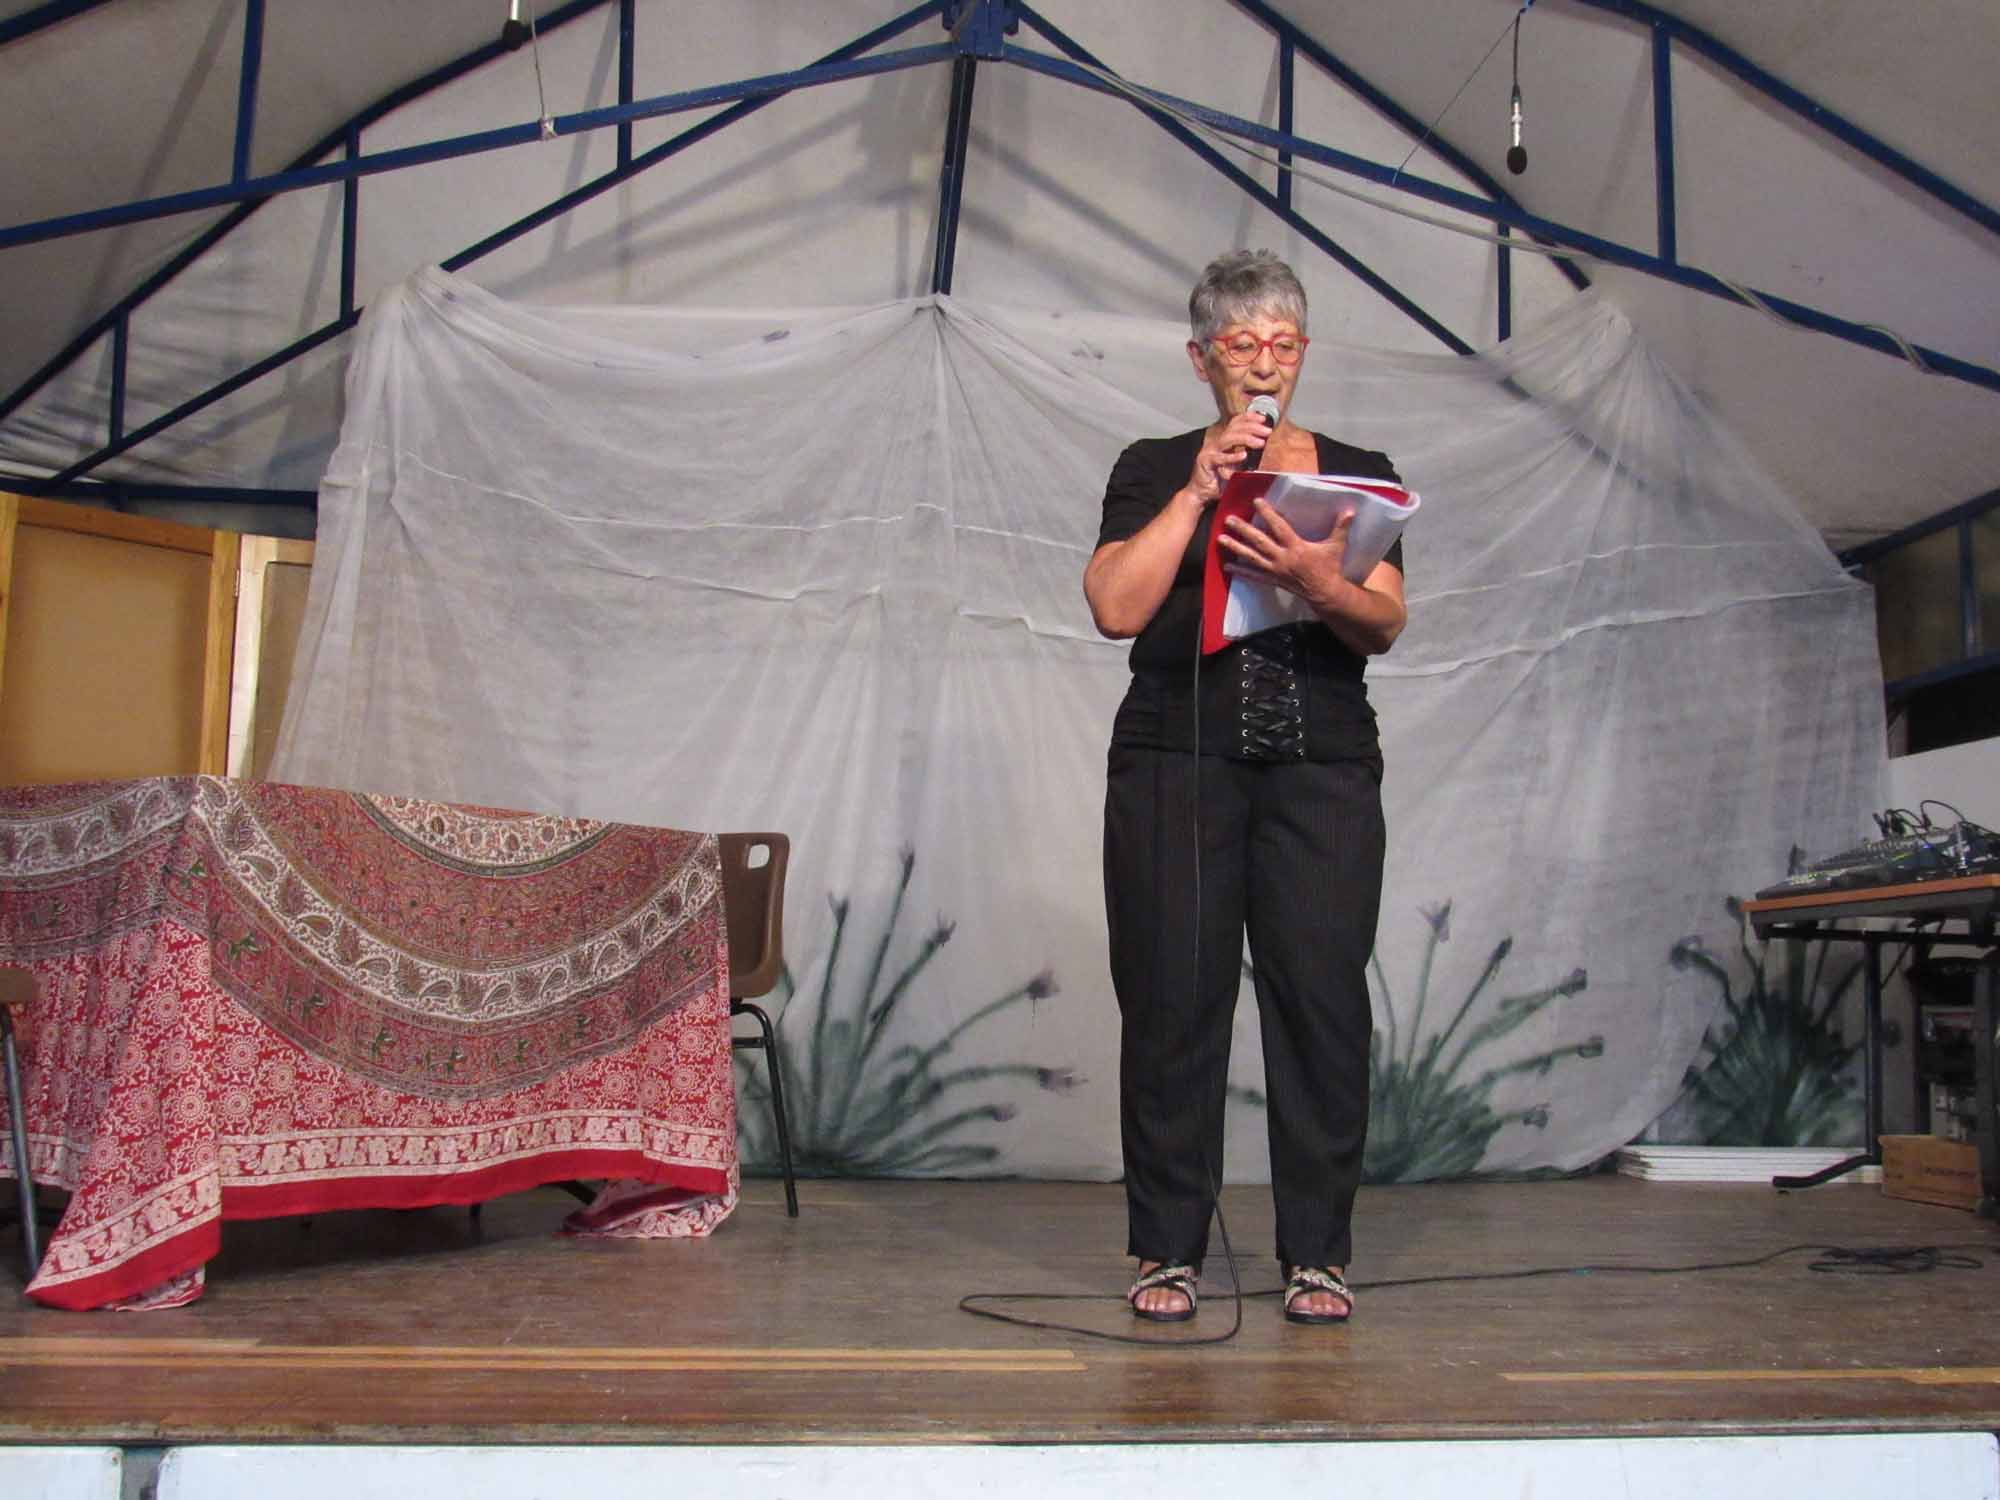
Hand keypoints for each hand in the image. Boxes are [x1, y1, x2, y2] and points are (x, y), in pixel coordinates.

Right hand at [1182, 409, 1275, 504]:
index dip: (1249, 417)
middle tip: (1267, 431)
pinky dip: (1232, 456)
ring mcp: (1210, 451)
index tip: (1264, 419)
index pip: (1236, 422)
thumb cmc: (1219, 481)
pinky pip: (1220, 458)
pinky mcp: (1206, 461)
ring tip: (1260, 443)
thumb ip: (1247, 458)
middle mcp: (1217, 443)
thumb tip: (1265, 452)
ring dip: (1246, 438)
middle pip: (1235, 428)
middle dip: (1253, 427)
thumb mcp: (1237, 466)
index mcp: (1224, 441)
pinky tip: (1243, 456)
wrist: (1201, 493)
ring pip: (1228, 438)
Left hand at [1217, 497, 1354, 608]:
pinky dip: (1239, 570)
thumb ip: (1341, 528)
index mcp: (1297, 547)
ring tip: (1220, 538)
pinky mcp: (1272, 579)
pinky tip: (1227, 565)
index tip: (1256, 502)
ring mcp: (1275, 570)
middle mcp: (1282, 558)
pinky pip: (1253, 574)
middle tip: (1228, 519)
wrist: (1325, 593)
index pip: (1279, 527)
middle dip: (1243, 530)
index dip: (1268, 514)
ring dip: (1235, 547)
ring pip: (1251, 557)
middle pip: (1259, 542)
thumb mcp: (1336, 547)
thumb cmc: (1330, 568)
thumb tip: (1350, 510)